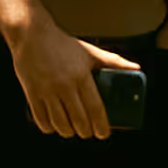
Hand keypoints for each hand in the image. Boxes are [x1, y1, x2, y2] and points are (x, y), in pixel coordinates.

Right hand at [6, 17, 127, 140]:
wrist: (31, 34)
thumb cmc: (62, 44)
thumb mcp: (90, 52)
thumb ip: (114, 62)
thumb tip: (136, 68)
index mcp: (82, 76)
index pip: (95, 108)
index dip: (101, 126)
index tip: (103, 133)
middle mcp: (65, 85)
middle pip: (79, 120)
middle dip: (86, 132)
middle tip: (88, 132)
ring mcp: (47, 90)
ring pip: (60, 123)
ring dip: (69, 132)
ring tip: (72, 130)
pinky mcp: (32, 93)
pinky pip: (41, 119)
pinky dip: (49, 128)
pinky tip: (54, 125)